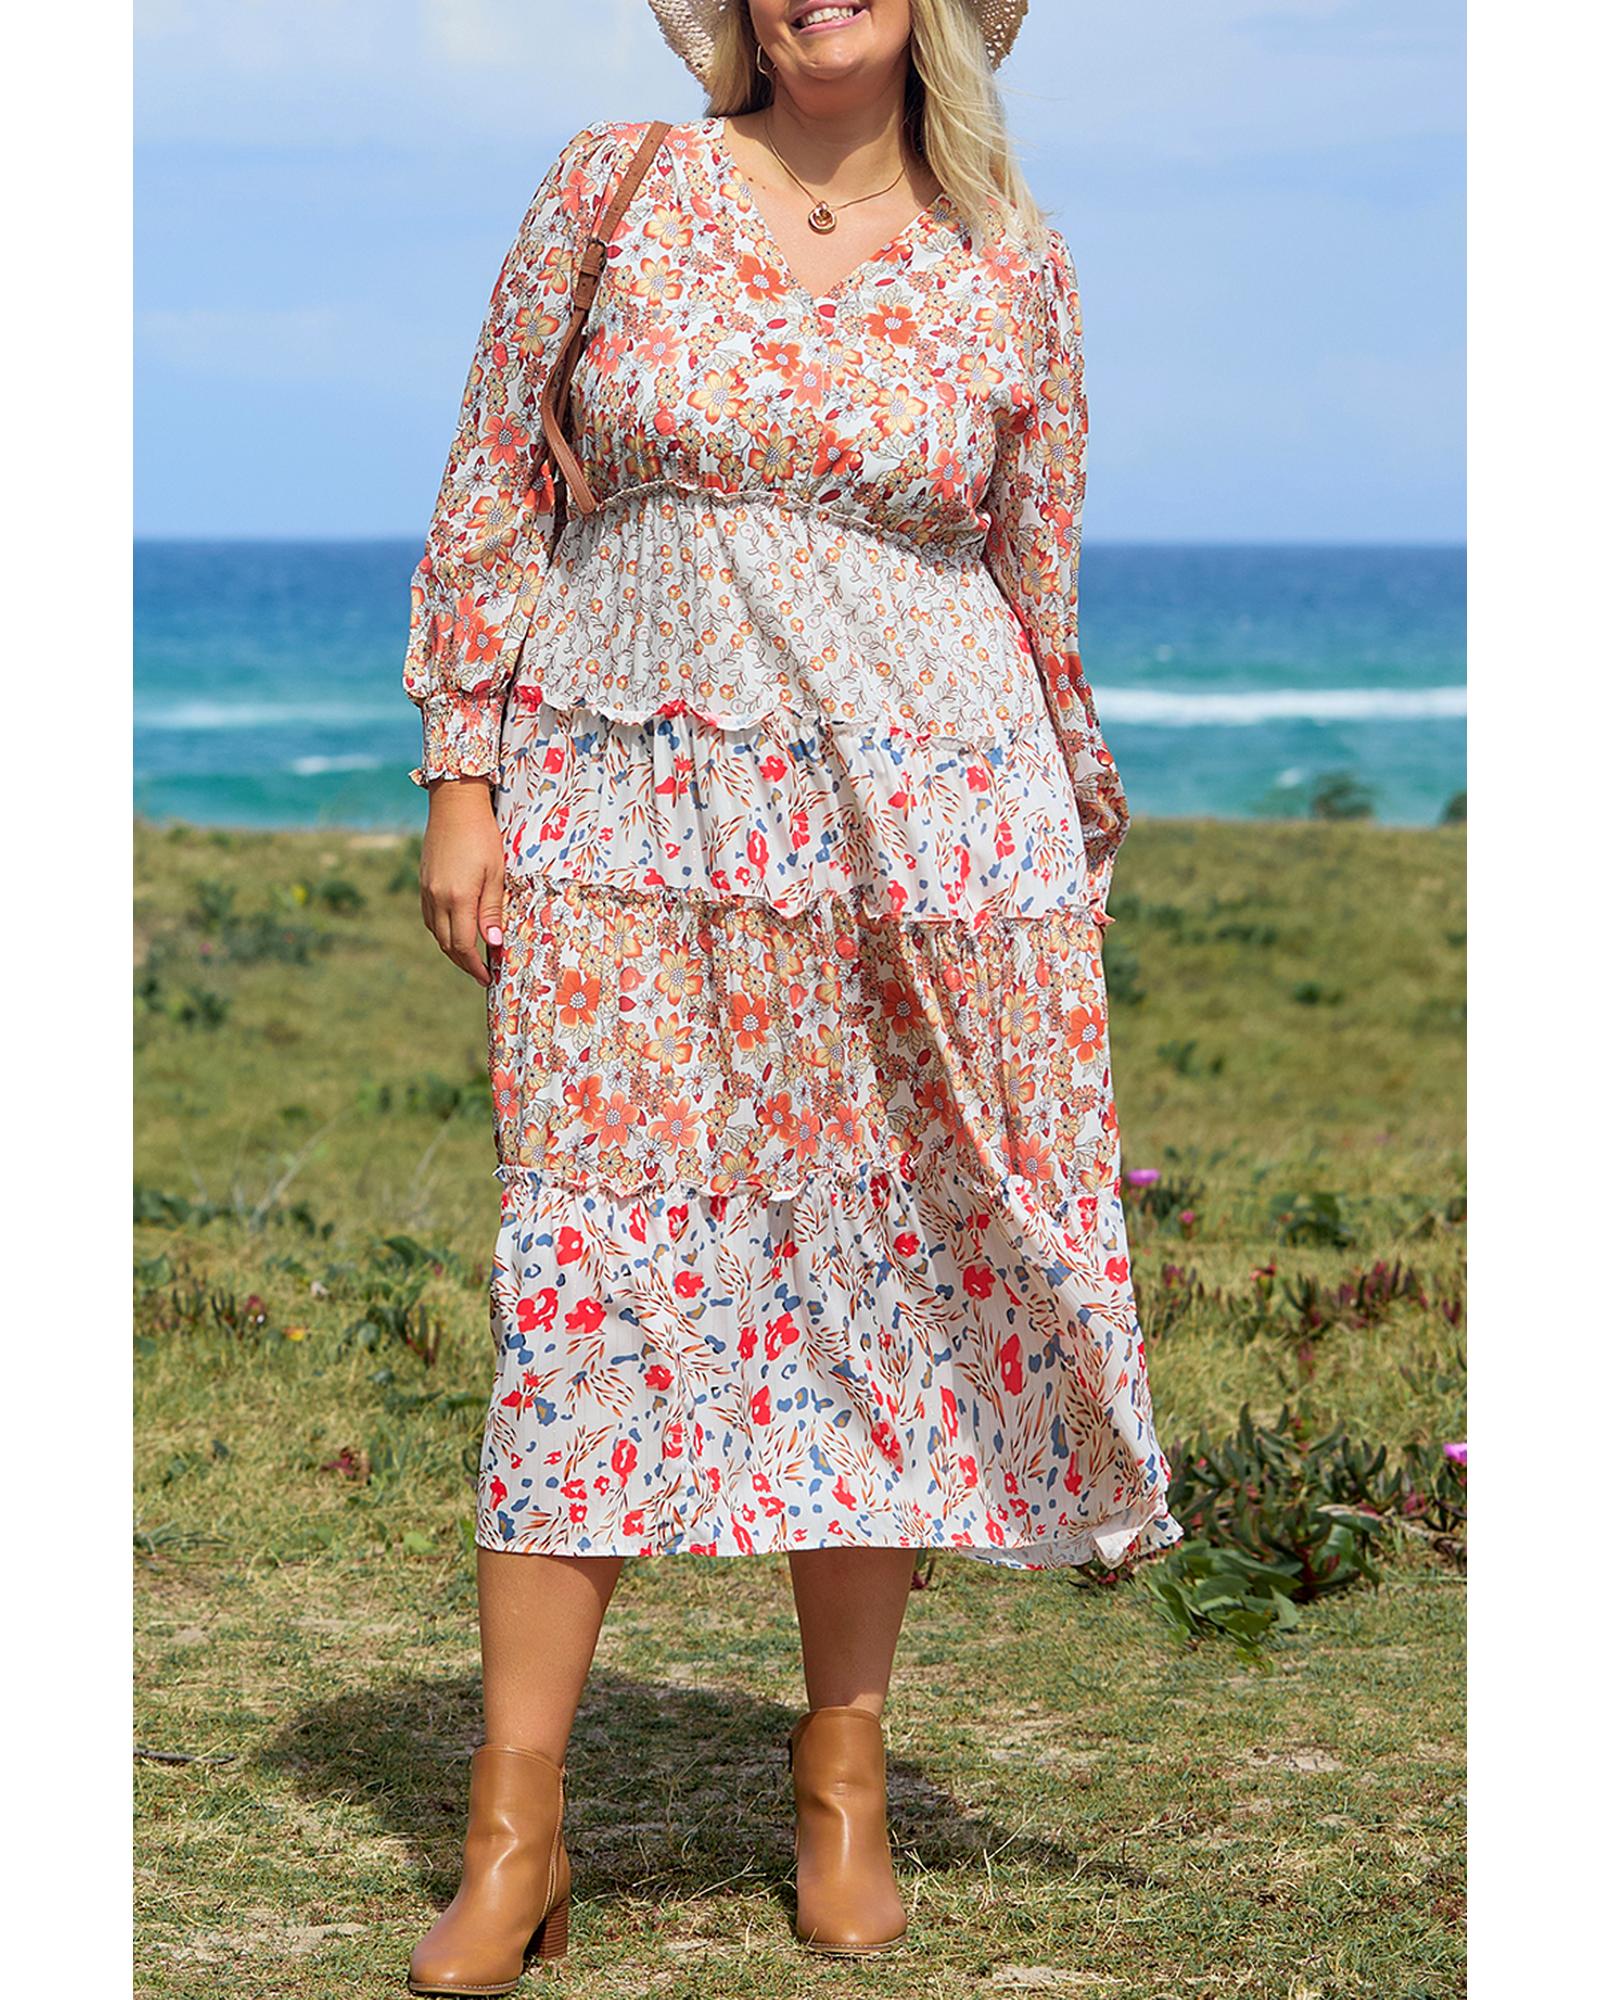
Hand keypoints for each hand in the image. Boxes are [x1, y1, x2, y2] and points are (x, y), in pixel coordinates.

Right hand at [419, 777, 504, 987]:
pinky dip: (442, 931)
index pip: (463, 945)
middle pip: (447, 944)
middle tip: (482, 974)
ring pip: (436, 932)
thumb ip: (491, 911)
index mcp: (458, 898)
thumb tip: (493, 944)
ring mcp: (426, 891)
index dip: (475, 966)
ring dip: (452, 949)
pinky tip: (455, 931)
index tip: (489, 978)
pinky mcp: (423, 883)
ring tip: (471, 958)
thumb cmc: (483, 836)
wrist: (454, 805)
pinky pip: (429, 917)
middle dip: (464, 964)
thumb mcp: (496, 874)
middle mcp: (437, 898)